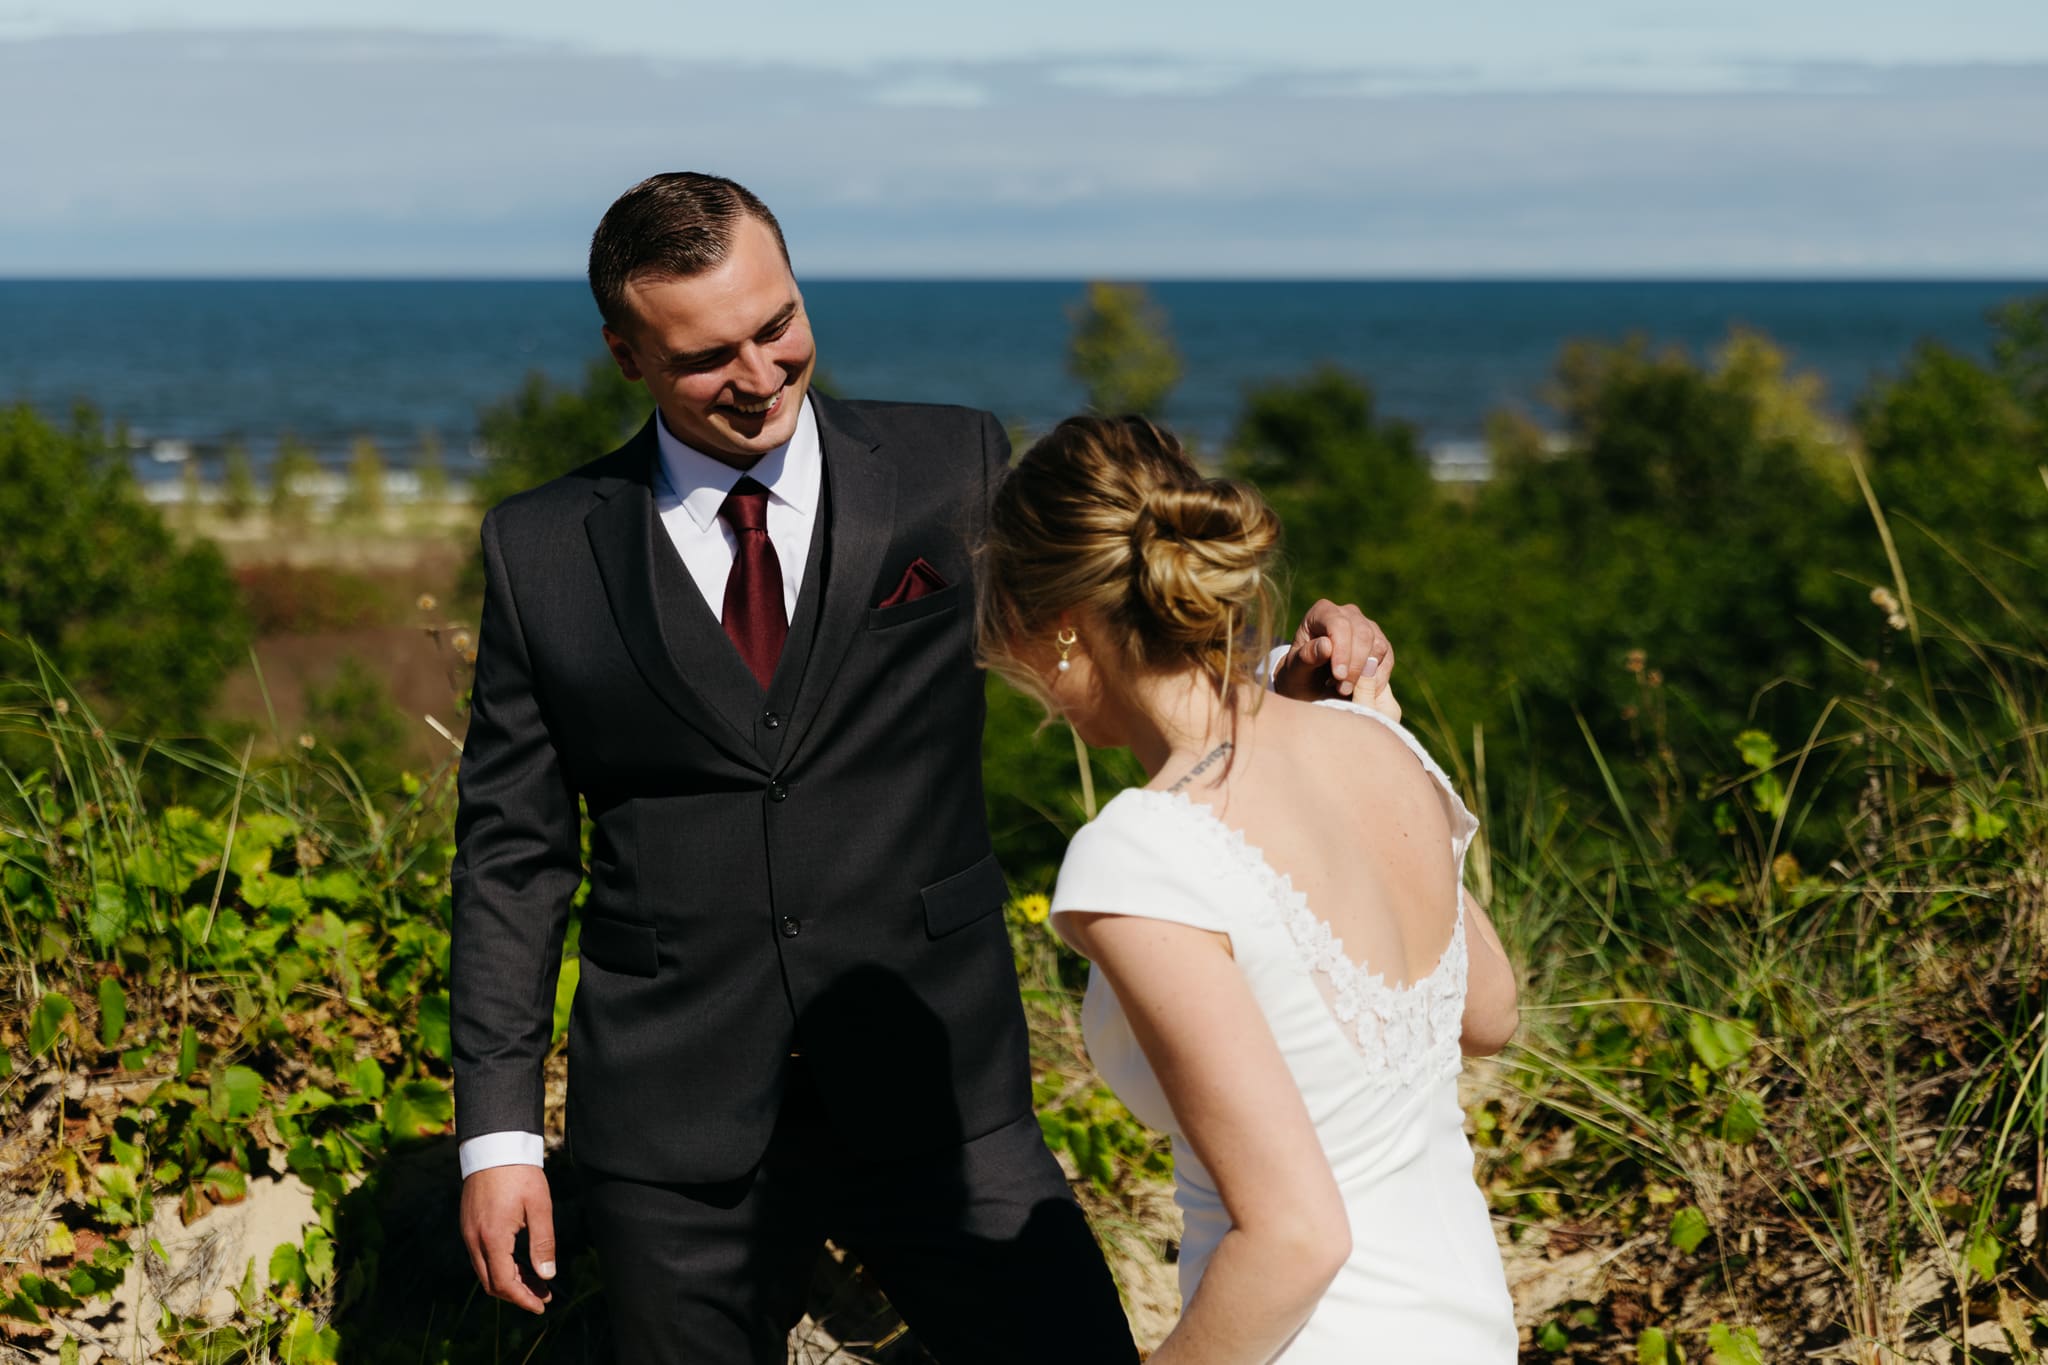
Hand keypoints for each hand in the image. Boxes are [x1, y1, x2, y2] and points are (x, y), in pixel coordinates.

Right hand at [461, 1164, 555, 1313]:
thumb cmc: (520, 1173)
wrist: (494, 1145)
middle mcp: (474, 1239)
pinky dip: (500, 1266)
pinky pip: (481, 1256)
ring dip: (509, 1280)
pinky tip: (520, 1263)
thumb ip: (543, 1243)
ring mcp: (468, 1233)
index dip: (523, 1299)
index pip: (504, 1284)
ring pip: (485, 1271)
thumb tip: (547, 1275)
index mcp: (492, 1237)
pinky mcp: (469, 1225)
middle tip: (543, 1296)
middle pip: (492, 1283)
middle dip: (517, 1294)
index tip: (542, 1305)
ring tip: (537, 1282)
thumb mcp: (539, 1207)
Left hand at [1273, 601, 1393, 703]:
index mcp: (1322, 612)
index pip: (1339, 625)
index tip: (1339, 676)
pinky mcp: (1379, 643)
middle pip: (1362, 634)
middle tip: (1342, 690)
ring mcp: (1366, 626)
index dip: (1342, 651)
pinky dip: (1377, 677)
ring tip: (1345, 690)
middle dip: (1355, 665)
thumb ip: (1306, 657)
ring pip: (1378, 645)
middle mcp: (1347, 613)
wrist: (1310, 686)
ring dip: (1366, 673)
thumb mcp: (1295, 671)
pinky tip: (1361, 690)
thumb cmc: (1298, 675)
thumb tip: (1326, 645)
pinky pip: (1387, 658)